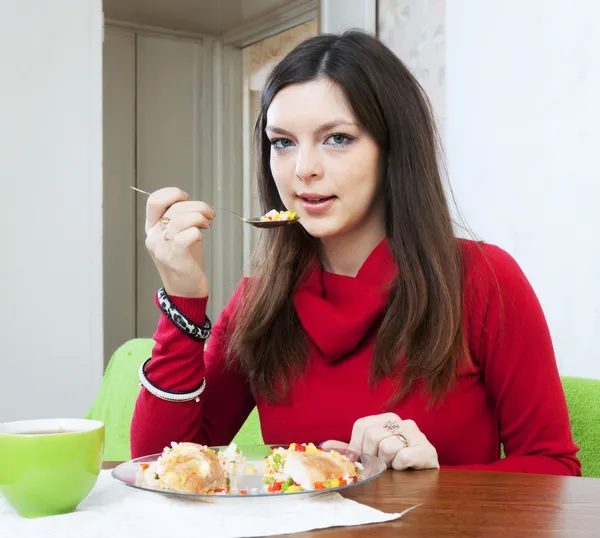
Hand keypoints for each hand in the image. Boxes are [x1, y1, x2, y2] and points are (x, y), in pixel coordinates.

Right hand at [144, 187, 214, 297]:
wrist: (186, 290)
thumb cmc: (186, 260)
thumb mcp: (179, 234)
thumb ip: (180, 218)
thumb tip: (193, 203)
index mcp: (152, 228)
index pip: (154, 200)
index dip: (172, 194)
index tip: (187, 199)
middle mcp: (153, 237)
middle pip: (174, 208)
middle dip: (197, 206)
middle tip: (209, 215)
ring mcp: (161, 249)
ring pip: (179, 220)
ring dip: (199, 218)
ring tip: (207, 225)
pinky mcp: (174, 259)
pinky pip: (185, 236)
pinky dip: (197, 232)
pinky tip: (201, 237)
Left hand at [321, 413, 438, 470]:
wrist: (421, 476)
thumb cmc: (393, 463)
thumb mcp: (370, 455)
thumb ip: (349, 449)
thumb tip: (324, 446)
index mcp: (386, 419)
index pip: (361, 426)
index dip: (357, 447)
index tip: (362, 460)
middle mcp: (401, 421)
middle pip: (372, 435)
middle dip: (373, 457)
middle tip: (382, 465)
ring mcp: (416, 434)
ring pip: (387, 447)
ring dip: (387, 464)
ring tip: (394, 466)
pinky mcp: (427, 449)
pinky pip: (403, 457)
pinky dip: (400, 467)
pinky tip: (405, 468)